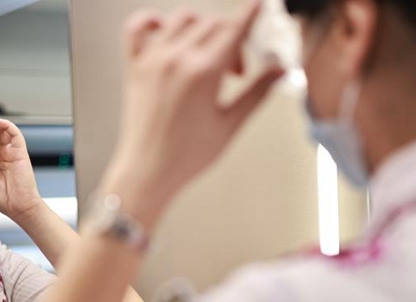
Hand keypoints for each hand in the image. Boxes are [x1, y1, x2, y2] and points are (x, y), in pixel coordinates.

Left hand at [105, 0, 283, 217]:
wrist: (148, 172)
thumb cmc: (186, 156)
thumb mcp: (231, 124)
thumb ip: (257, 92)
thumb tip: (279, 71)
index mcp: (203, 72)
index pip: (234, 29)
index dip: (250, 16)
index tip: (259, 6)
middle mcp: (176, 59)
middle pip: (214, 24)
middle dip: (233, 39)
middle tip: (238, 69)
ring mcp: (153, 59)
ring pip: (183, 19)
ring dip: (204, 29)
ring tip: (210, 57)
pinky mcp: (135, 65)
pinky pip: (138, 27)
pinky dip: (154, 21)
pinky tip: (167, 31)